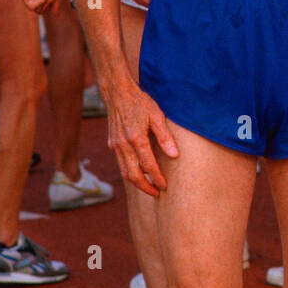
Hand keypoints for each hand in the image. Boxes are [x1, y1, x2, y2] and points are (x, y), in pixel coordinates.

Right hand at [105, 81, 178, 196]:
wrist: (117, 93)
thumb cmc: (140, 102)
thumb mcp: (157, 116)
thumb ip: (165, 137)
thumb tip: (174, 155)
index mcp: (136, 138)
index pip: (148, 166)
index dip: (157, 178)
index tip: (165, 186)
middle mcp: (123, 145)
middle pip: (133, 175)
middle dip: (145, 187)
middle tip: (157, 194)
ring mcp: (115, 146)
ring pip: (124, 172)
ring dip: (137, 183)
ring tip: (149, 188)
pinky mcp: (112, 145)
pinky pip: (121, 164)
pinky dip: (129, 173)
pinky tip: (139, 175)